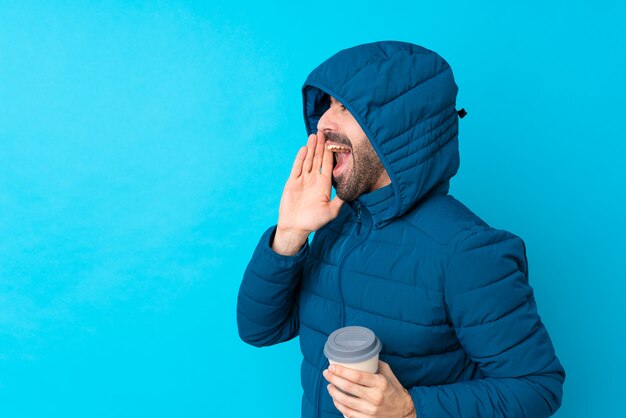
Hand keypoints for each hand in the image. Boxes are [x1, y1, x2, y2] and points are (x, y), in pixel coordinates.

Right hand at [272, 132, 343, 254]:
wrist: (295, 227)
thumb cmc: (313, 222)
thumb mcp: (331, 212)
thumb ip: (339, 200)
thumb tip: (351, 192)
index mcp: (324, 186)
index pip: (328, 165)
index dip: (330, 153)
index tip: (333, 142)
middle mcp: (314, 180)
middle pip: (318, 159)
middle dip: (321, 146)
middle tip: (323, 132)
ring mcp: (303, 180)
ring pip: (308, 161)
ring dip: (311, 148)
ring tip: (314, 135)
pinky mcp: (292, 182)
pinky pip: (297, 167)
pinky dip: (300, 158)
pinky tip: (304, 148)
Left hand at [323, 361, 415, 417]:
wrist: (404, 412)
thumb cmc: (394, 390)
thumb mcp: (388, 374)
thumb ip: (375, 364)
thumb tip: (360, 356)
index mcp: (380, 383)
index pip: (357, 376)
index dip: (342, 371)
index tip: (332, 367)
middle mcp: (375, 397)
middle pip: (348, 387)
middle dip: (334, 379)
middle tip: (327, 373)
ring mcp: (371, 410)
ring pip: (346, 401)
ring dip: (334, 393)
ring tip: (329, 386)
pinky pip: (348, 413)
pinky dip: (339, 406)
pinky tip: (335, 399)